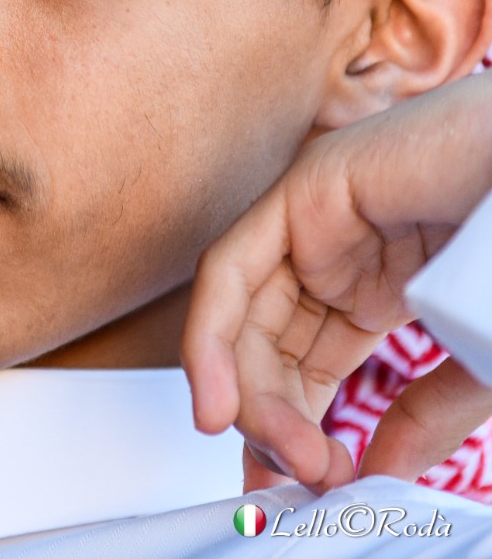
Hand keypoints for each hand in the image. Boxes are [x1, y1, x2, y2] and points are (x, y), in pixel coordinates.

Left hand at [182, 73, 491, 492]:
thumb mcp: (480, 356)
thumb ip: (428, 412)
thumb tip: (377, 471)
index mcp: (384, 281)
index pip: (308, 361)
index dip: (296, 427)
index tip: (303, 487)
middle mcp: (338, 249)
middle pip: (269, 344)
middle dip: (271, 421)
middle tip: (298, 478)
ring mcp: (318, 217)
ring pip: (245, 317)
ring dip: (251, 396)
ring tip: (288, 454)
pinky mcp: (305, 189)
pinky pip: (230, 270)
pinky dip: (211, 341)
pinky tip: (220, 406)